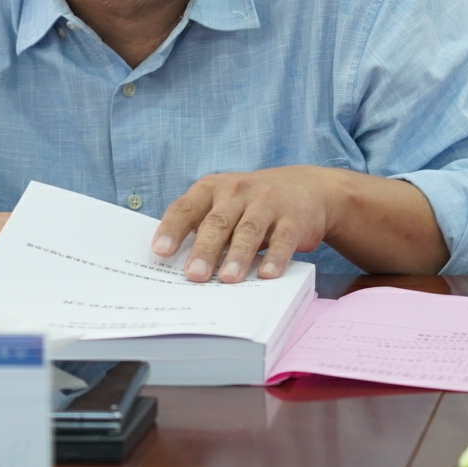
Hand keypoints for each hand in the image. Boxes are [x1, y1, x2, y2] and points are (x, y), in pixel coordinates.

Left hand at [152, 166, 341, 282]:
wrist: (306, 187)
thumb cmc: (251, 204)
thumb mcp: (225, 204)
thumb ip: (204, 227)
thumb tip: (177, 268)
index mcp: (212, 189)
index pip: (186, 207)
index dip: (172, 229)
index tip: (160, 251)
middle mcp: (237, 191)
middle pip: (217, 222)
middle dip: (204, 249)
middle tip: (194, 275)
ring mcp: (267, 202)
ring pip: (248, 230)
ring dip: (237, 255)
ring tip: (228, 279)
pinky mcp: (293, 217)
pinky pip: (283, 238)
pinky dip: (275, 256)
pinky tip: (267, 274)